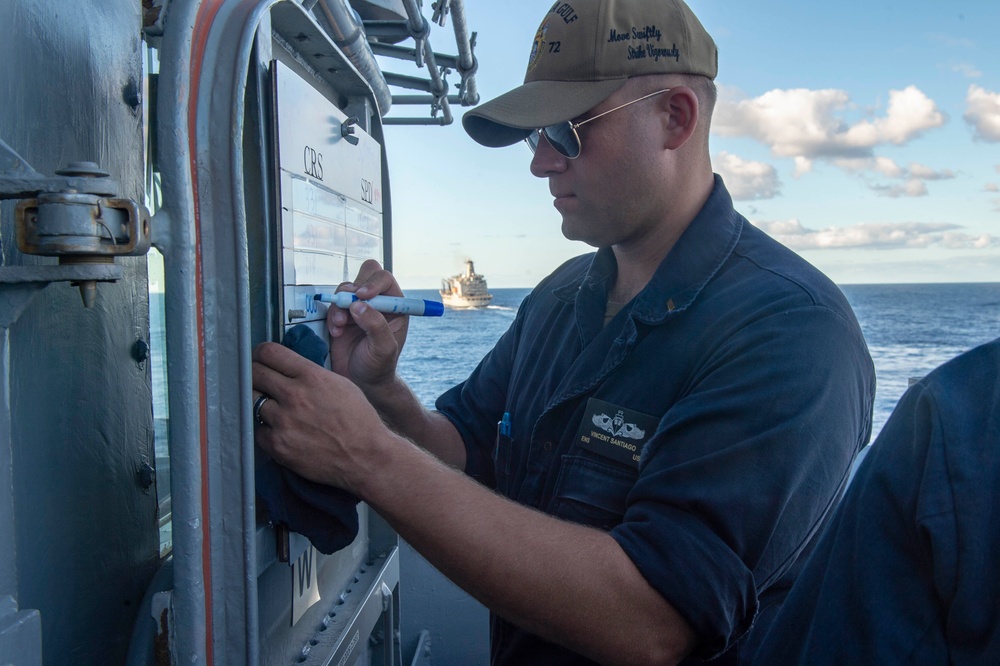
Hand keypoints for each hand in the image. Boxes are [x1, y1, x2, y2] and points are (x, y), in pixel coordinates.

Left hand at [252, 341, 390, 493]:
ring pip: (252, 402)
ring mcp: (283, 422)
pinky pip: (258, 430)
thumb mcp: (340, 384)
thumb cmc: (358, 421)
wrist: (365, 457)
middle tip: (259, 380)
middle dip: (255, 375)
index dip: (261, 353)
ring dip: (260, 403)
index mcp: (311, 377)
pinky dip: (266, 429)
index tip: (261, 359)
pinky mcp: (278, 446)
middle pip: (254, 374)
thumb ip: (311, 374)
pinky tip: (281, 430)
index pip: (269, 352)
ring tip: (273, 407)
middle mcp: (294, 396)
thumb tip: (289, 369)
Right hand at [326, 259, 408, 393]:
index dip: (373, 283)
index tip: (362, 295)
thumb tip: (359, 305)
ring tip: (341, 326)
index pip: (384, 279)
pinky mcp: (341, 316)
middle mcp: (377, 303)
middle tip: (348, 305)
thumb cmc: (379, 367)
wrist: (361, 382)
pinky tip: (337, 333)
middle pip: (364, 276)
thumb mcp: (384, 348)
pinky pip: (333, 305)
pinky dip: (332, 316)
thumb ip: (376, 326)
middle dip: (352, 289)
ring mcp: (358, 308)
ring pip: (345, 290)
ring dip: (340, 306)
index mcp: (395, 306)